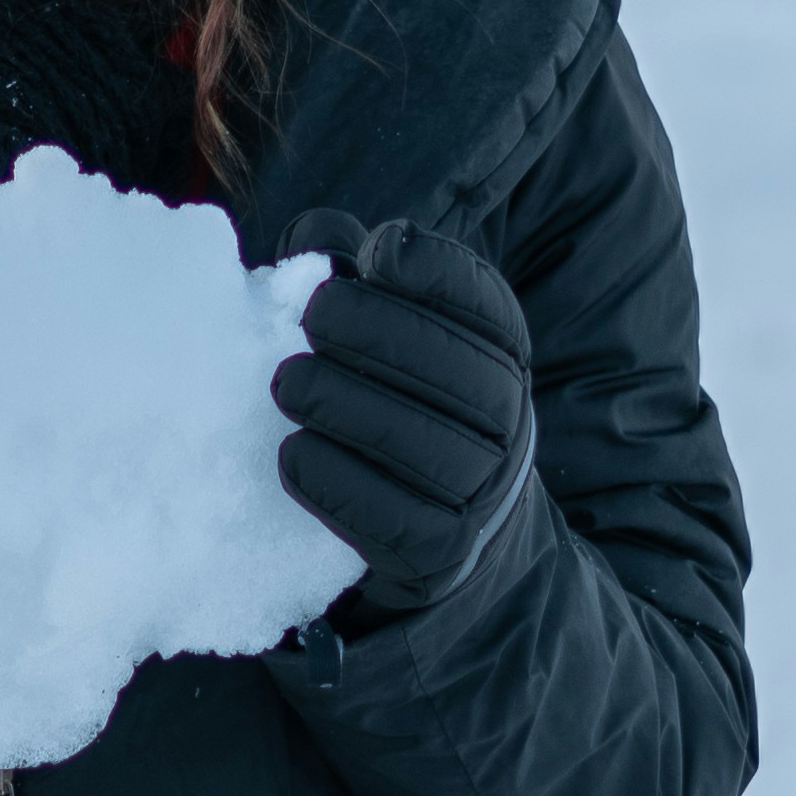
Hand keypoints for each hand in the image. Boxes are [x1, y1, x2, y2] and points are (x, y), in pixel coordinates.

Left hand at [270, 219, 539, 622]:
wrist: (444, 536)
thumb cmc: (395, 404)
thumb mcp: (386, 334)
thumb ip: (349, 277)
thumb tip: (314, 241)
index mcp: (501, 354)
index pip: (488, 307)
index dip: (440, 273)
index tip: (381, 251)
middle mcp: (507, 421)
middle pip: (461, 372)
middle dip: (382, 334)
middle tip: (312, 317)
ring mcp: (481, 493)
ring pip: (429, 448)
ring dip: (351, 407)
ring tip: (288, 382)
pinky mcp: (441, 554)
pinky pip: (394, 520)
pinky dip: (337, 484)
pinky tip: (293, 454)